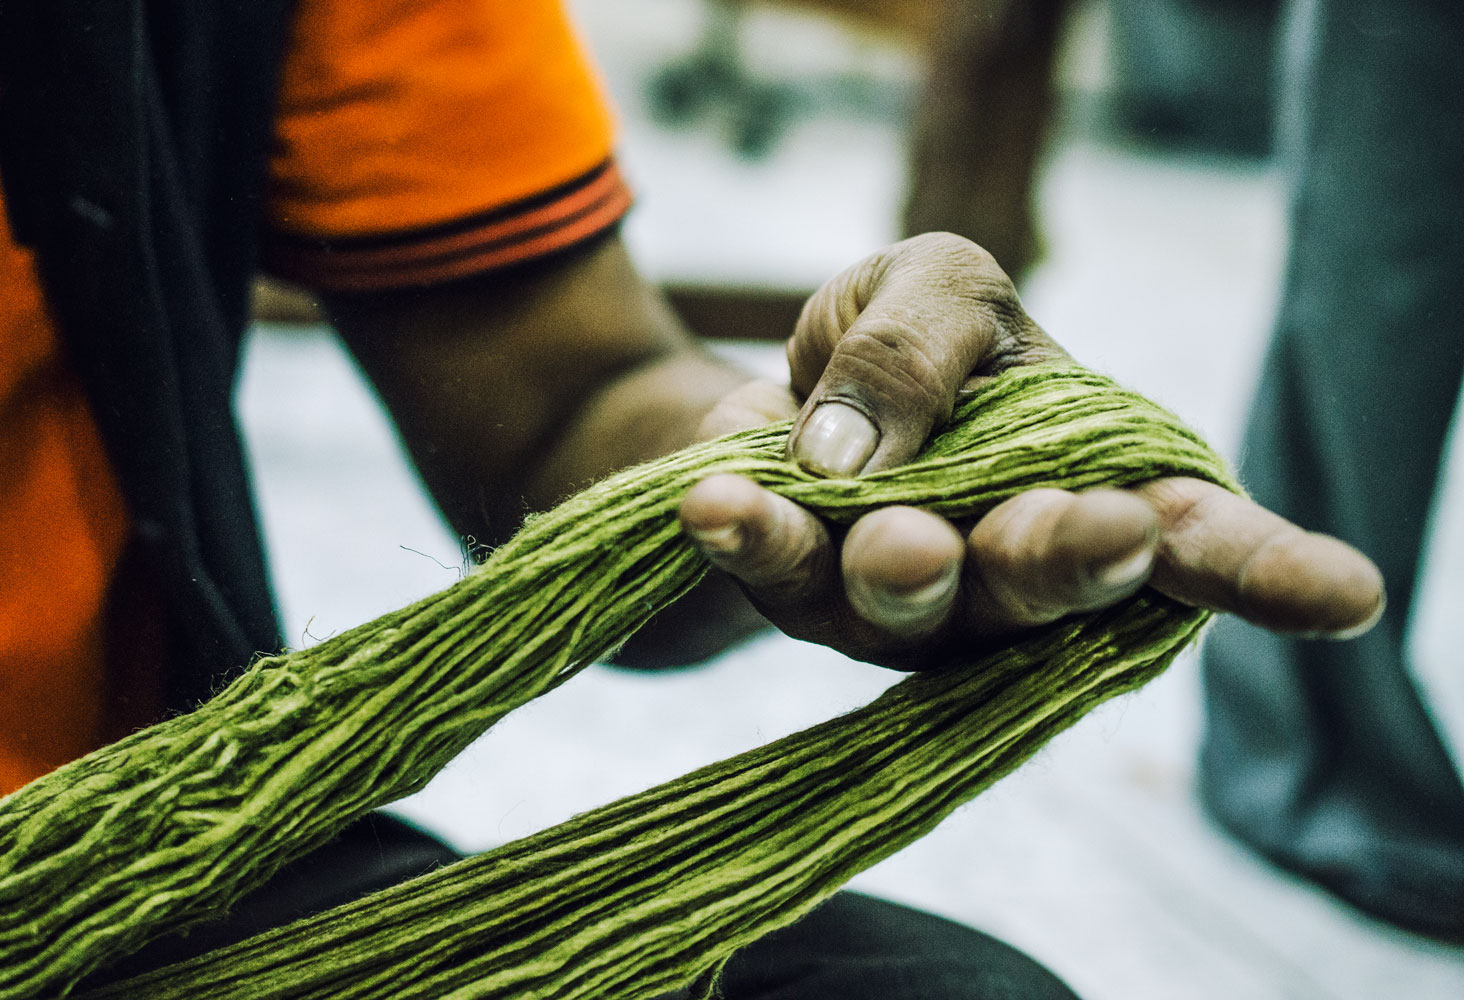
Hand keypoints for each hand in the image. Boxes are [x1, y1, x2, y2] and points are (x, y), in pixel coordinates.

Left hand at [678, 234, 1384, 667]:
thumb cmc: (906, 343)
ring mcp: (910, 608)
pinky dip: (749, 538)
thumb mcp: (933, 282)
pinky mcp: (802, 602)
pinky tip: (715, 505)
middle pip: (1057, 587)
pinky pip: (776, 577)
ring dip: (907, 567)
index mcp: (1097, 487)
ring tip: (893, 539)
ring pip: (915, 606)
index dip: (1268, 573)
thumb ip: (918, 343)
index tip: (1341, 599)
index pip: (1198, 542)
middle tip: (1101, 533)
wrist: (787, 389)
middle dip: (1072, 561)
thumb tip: (853, 455)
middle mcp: (1015, 572)